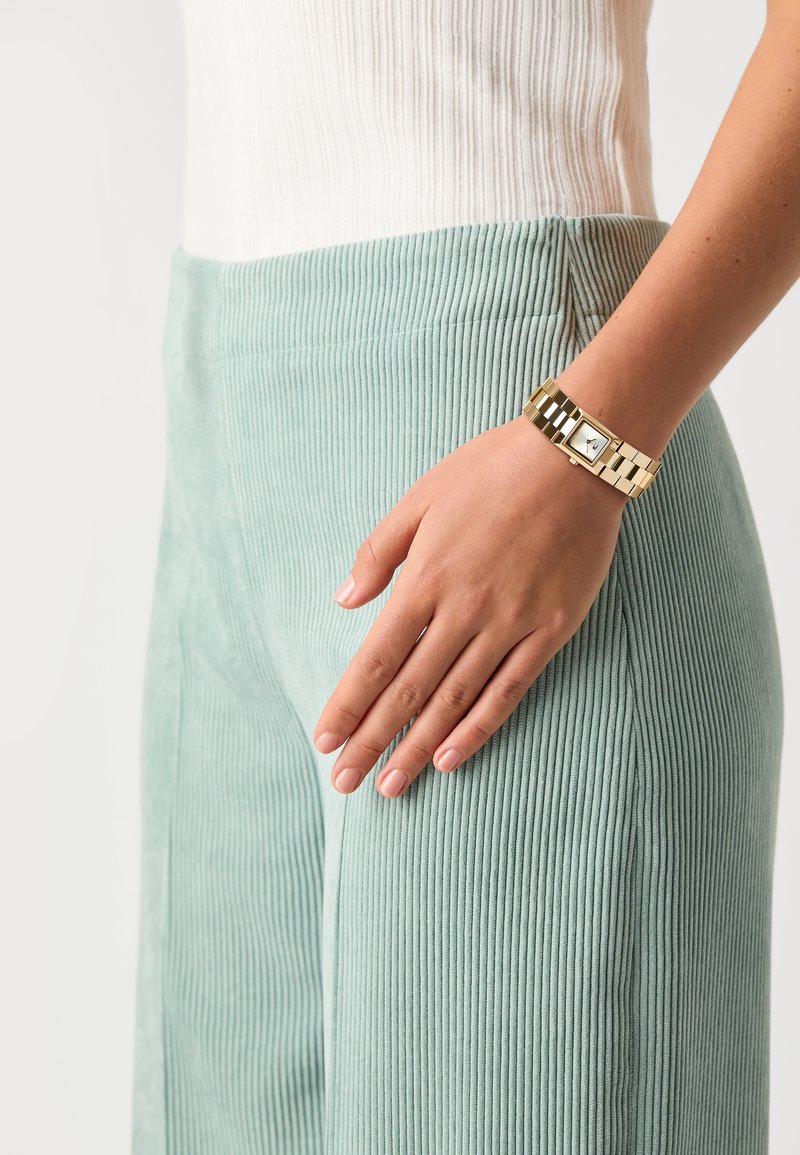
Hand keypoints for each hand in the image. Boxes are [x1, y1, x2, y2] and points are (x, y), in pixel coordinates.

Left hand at [313, 413, 629, 797]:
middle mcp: (462, 611)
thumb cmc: (492, 470)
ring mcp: (509, 624)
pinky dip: (477, 728)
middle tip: (344, 781)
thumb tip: (344, 601)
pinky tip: (452, 758)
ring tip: (391, 785)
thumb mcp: (421, 498)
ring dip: (418, 747)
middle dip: (372, 740)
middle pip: (408, 690)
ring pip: (454, 700)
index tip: (325, 740)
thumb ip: (379, 553)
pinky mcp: (549, 630)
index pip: (375, 659)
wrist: (575, 459)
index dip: (348, 705)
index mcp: (425, 579)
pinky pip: (508, 691)